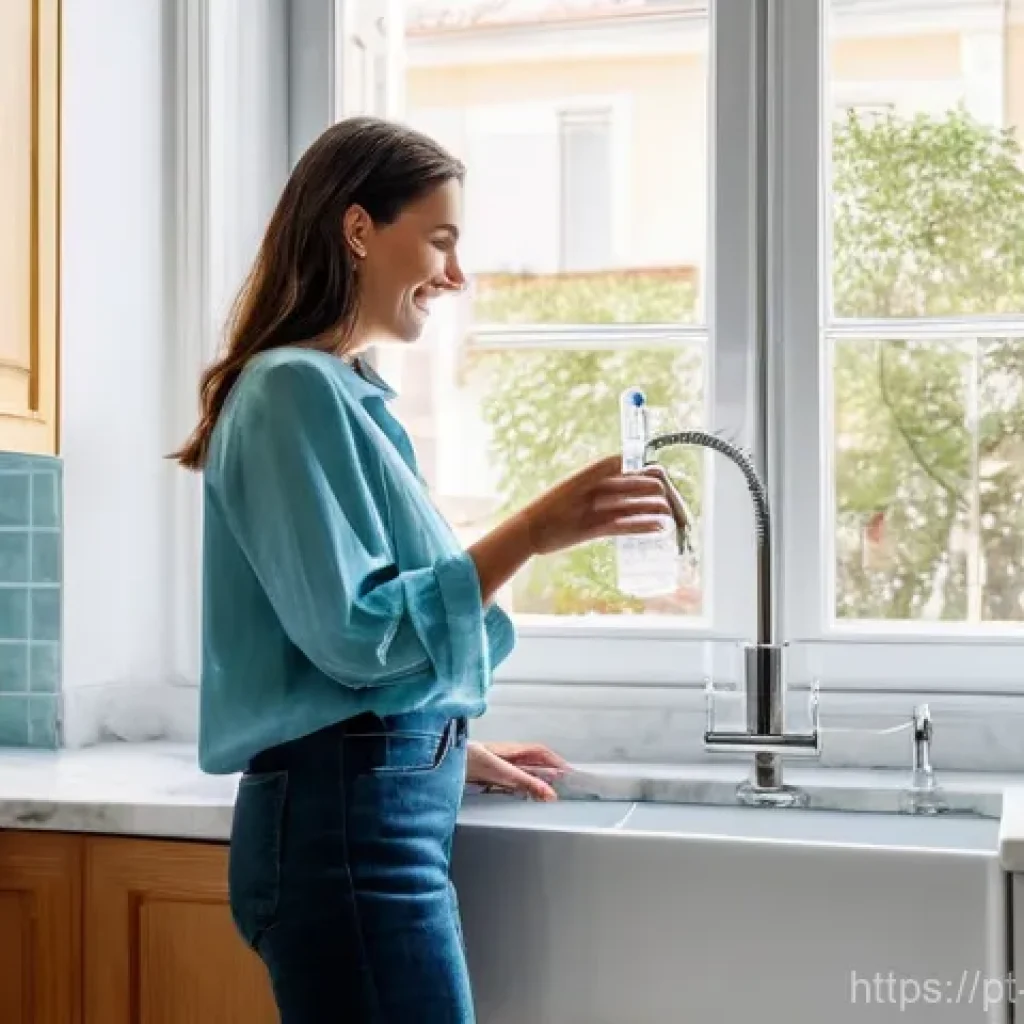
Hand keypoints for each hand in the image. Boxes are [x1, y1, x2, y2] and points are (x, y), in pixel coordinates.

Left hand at [465, 741, 570, 801]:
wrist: (450, 761)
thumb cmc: (473, 759)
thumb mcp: (505, 772)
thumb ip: (527, 782)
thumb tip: (550, 794)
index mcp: (515, 749)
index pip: (541, 752)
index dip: (555, 760)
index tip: (568, 772)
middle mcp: (509, 754)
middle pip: (534, 761)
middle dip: (548, 771)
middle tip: (561, 785)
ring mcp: (499, 763)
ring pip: (523, 770)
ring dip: (535, 779)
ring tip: (546, 793)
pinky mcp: (490, 773)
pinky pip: (512, 778)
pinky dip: (522, 785)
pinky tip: (522, 794)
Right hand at [521, 454, 680, 556]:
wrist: (529, 527)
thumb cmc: (552, 506)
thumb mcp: (574, 485)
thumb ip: (598, 479)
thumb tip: (625, 475)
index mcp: (590, 470)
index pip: (629, 462)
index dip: (648, 468)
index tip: (661, 476)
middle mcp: (595, 485)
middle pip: (641, 482)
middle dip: (663, 492)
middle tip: (671, 501)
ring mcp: (594, 507)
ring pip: (637, 504)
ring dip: (659, 509)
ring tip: (672, 514)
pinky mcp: (592, 528)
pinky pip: (626, 525)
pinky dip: (645, 526)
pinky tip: (658, 528)